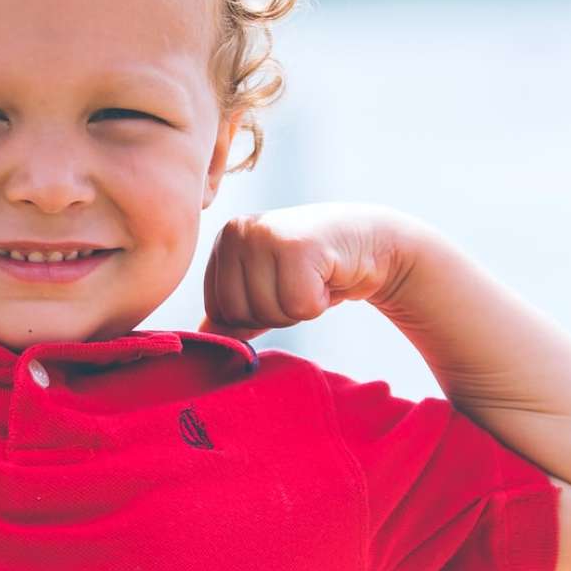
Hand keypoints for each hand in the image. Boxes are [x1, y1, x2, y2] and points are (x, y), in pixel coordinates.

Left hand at [197, 202, 420, 340]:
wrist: (370, 243)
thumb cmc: (314, 269)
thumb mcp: (266, 286)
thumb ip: (232, 310)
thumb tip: (199, 338)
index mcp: (224, 241)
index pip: (218, 311)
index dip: (254, 315)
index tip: (280, 287)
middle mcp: (238, 232)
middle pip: (239, 314)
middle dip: (276, 313)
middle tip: (300, 283)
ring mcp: (265, 236)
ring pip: (269, 312)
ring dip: (299, 308)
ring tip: (314, 278)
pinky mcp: (296, 246)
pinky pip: (298, 307)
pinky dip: (319, 302)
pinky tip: (328, 276)